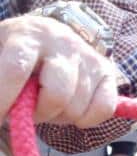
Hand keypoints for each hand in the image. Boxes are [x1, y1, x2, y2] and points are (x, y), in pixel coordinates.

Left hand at [0, 15, 118, 126]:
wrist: (50, 36)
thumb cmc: (19, 52)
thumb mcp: (0, 55)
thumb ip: (0, 76)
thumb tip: (3, 108)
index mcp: (28, 36)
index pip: (16, 70)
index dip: (3, 98)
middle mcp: (62, 42)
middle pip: (57, 94)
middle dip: (38, 113)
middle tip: (27, 111)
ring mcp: (89, 57)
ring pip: (76, 107)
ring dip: (58, 116)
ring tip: (47, 104)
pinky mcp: (107, 72)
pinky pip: (102, 109)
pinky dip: (85, 119)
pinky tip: (70, 112)